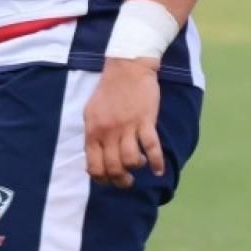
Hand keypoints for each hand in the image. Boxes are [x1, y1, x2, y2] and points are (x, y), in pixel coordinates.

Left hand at [84, 58, 163, 188]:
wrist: (127, 68)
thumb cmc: (109, 90)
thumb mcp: (92, 112)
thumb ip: (94, 134)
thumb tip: (95, 155)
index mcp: (93, 131)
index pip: (94, 166)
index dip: (102, 179)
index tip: (110, 180)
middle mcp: (108, 132)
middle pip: (113, 167)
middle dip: (121, 180)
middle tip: (127, 182)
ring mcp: (127, 127)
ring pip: (131, 160)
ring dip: (136, 168)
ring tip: (140, 166)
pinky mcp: (145, 121)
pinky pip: (152, 147)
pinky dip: (156, 162)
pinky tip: (159, 171)